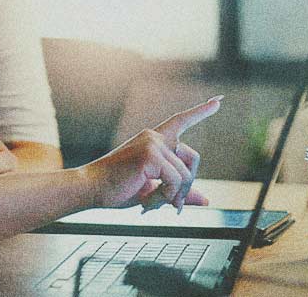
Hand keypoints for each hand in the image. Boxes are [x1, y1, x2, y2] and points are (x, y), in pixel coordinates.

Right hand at [84, 96, 222, 211]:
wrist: (89, 188)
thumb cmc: (115, 188)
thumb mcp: (152, 190)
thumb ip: (178, 192)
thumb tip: (205, 200)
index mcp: (152, 141)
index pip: (180, 121)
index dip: (201, 111)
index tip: (217, 101)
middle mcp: (153, 137)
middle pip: (193, 158)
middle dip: (188, 185)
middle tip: (173, 205)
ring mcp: (152, 144)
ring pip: (184, 175)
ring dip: (173, 196)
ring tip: (151, 204)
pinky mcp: (150, 155)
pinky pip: (175, 180)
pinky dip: (167, 196)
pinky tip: (149, 201)